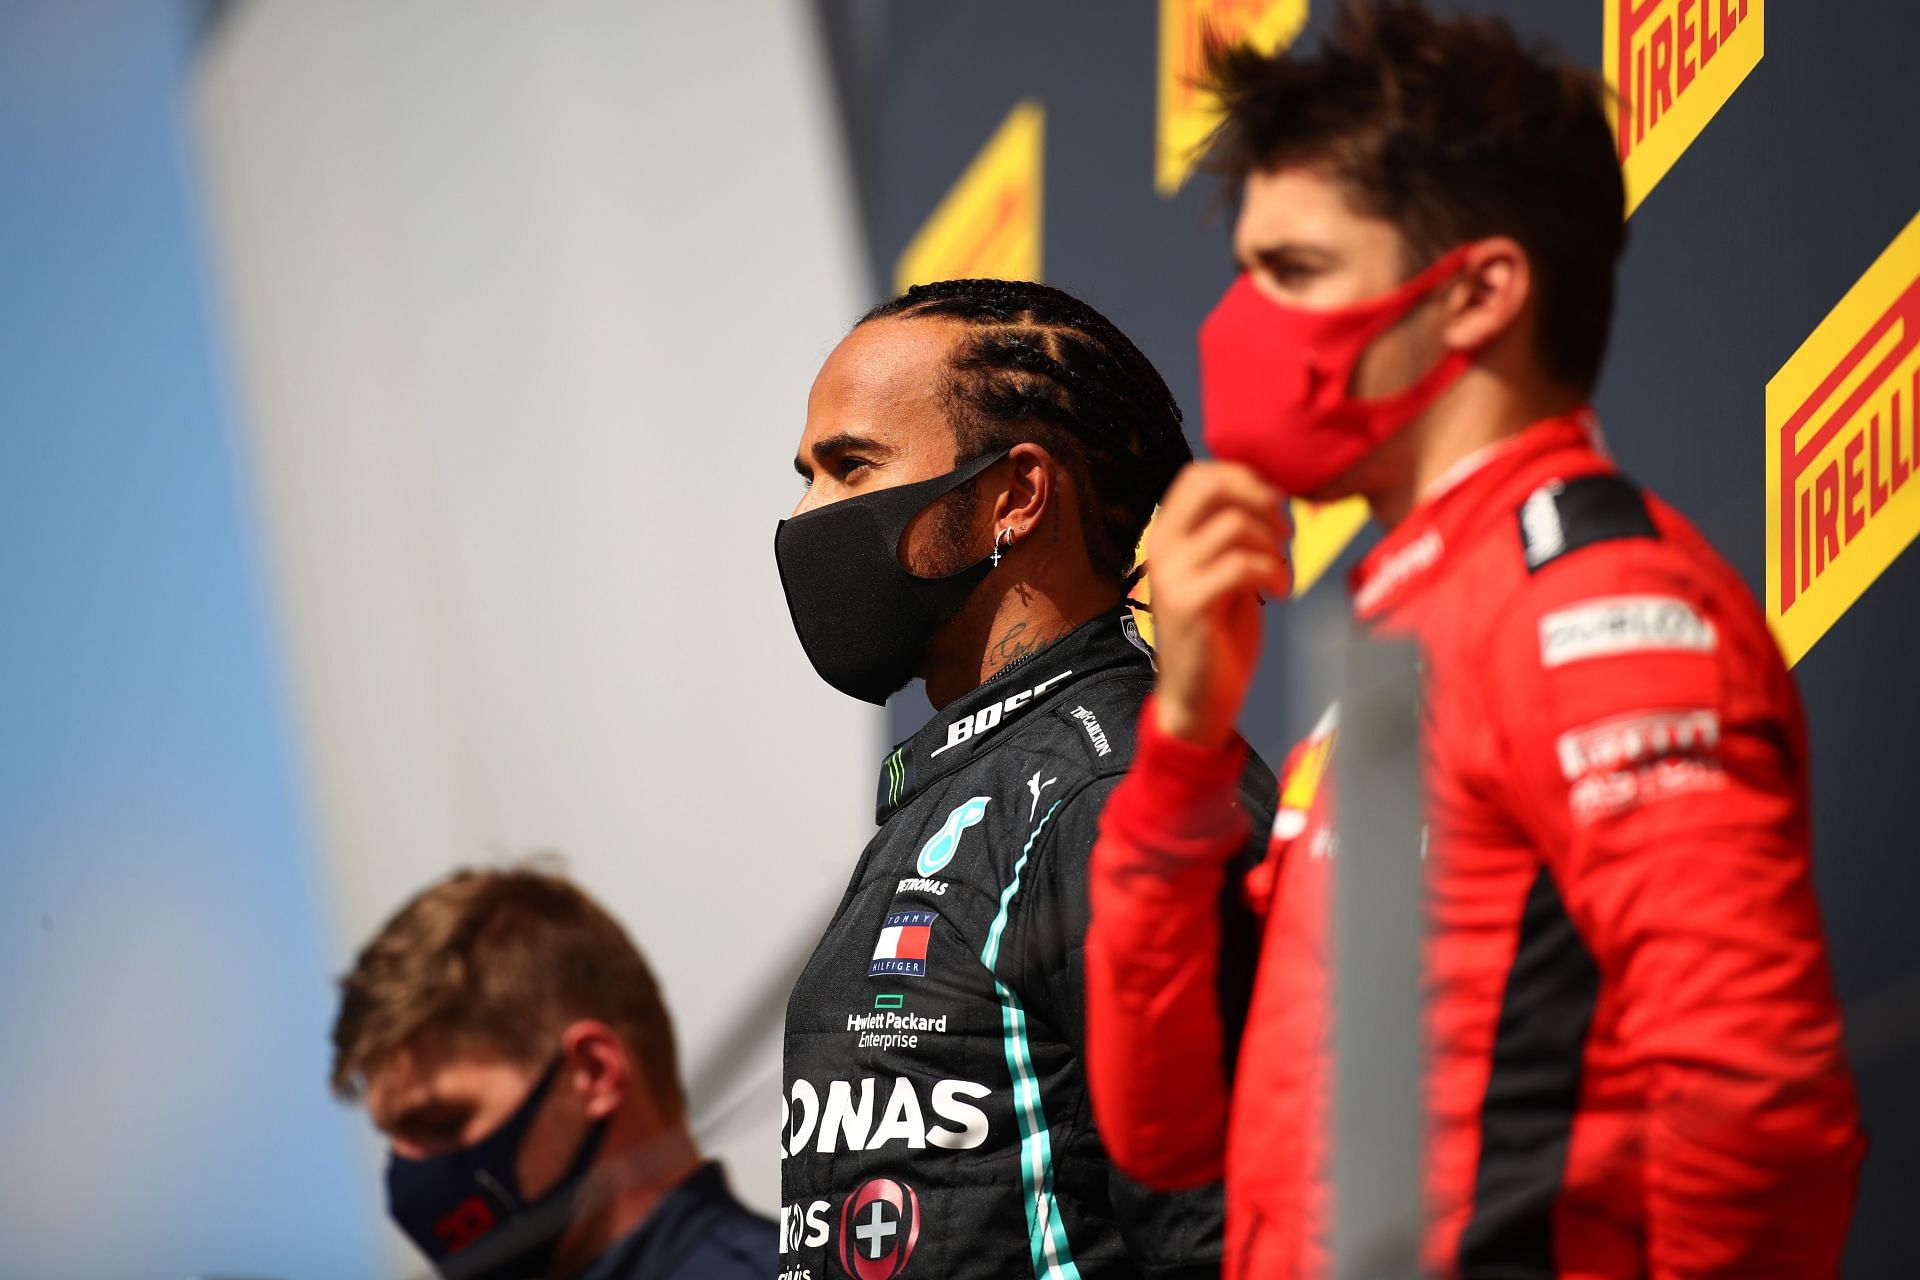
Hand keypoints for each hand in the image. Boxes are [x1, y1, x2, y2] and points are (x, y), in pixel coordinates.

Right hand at [1146, 462, 1290, 749]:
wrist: (1198, 700)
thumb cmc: (1218, 636)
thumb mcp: (1224, 571)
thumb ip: (1233, 535)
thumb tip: (1269, 496)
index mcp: (1167, 535)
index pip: (1200, 474)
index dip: (1246, 480)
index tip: (1275, 511)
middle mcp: (1162, 547)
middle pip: (1211, 484)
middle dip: (1261, 499)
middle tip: (1284, 533)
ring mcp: (1172, 575)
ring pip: (1235, 524)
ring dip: (1274, 546)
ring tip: (1281, 572)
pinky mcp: (1189, 604)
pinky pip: (1241, 564)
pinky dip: (1273, 572)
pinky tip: (1280, 591)